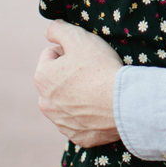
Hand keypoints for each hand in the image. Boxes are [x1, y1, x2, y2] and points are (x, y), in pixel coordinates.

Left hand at [34, 20, 122, 147]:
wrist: (123, 103)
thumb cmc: (99, 68)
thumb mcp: (78, 37)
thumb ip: (58, 29)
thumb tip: (49, 31)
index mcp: (42, 78)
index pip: (52, 55)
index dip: (71, 52)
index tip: (86, 57)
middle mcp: (45, 103)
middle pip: (58, 80)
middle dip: (71, 75)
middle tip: (94, 72)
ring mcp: (61, 123)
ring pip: (68, 102)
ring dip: (78, 95)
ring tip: (99, 90)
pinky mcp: (78, 137)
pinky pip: (81, 122)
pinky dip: (89, 115)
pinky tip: (102, 108)